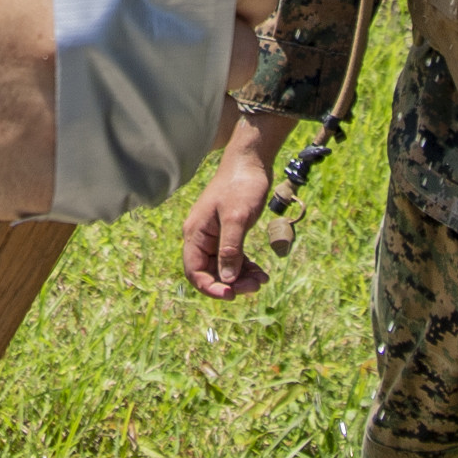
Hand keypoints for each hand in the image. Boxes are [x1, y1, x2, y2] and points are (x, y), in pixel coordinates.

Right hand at [0, 0, 299, 218]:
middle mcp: (124, 40)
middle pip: (241, 53)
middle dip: (220, 52)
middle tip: (154, 49)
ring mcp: (117, 115)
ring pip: (209, 117)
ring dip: (179, 104)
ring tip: (107, 89)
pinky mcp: (109, 180)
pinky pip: (168, 165)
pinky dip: (143, 147)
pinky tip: (88, 127)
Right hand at [183, 114, 288, 298]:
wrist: (251, 162)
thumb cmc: (242, 185)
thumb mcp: (236, 218)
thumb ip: (230, 249)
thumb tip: (228, 279)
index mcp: (195, 234)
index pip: (195, 271)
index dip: (211, 287)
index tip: (233, 295)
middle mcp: (201, 237)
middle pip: (209, 272)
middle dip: (231, 283)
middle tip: (254, 287)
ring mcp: (214, 236)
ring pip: (223, 268)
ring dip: (241, 278)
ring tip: (262, 280)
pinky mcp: (228, 233)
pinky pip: (233, 258)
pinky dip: (246, 267)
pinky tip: (261, 272)